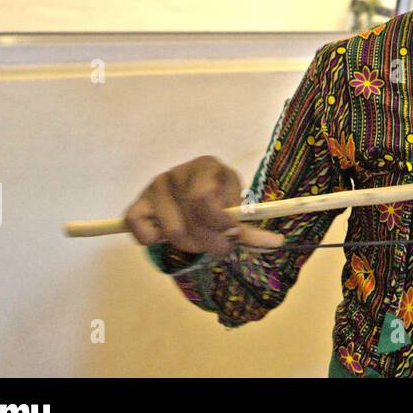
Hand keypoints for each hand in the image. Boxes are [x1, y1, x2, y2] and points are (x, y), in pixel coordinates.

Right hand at [124, 156, 283, 255]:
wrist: (192, 195)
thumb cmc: (220, 201)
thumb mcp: (237, 209)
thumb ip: (250, 227)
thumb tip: (276, 242)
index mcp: (206, 165)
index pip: (204, 199)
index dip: (219, 223)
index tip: (233, 233)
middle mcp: (176, 172)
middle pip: (190, 222)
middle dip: (210, 243)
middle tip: (220, 246)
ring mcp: (154, 188)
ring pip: (171, 234)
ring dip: (190, 247)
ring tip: (199, 240)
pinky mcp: (136, 206)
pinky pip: (143, 235)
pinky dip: (156, 243)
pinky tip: (169, 235)